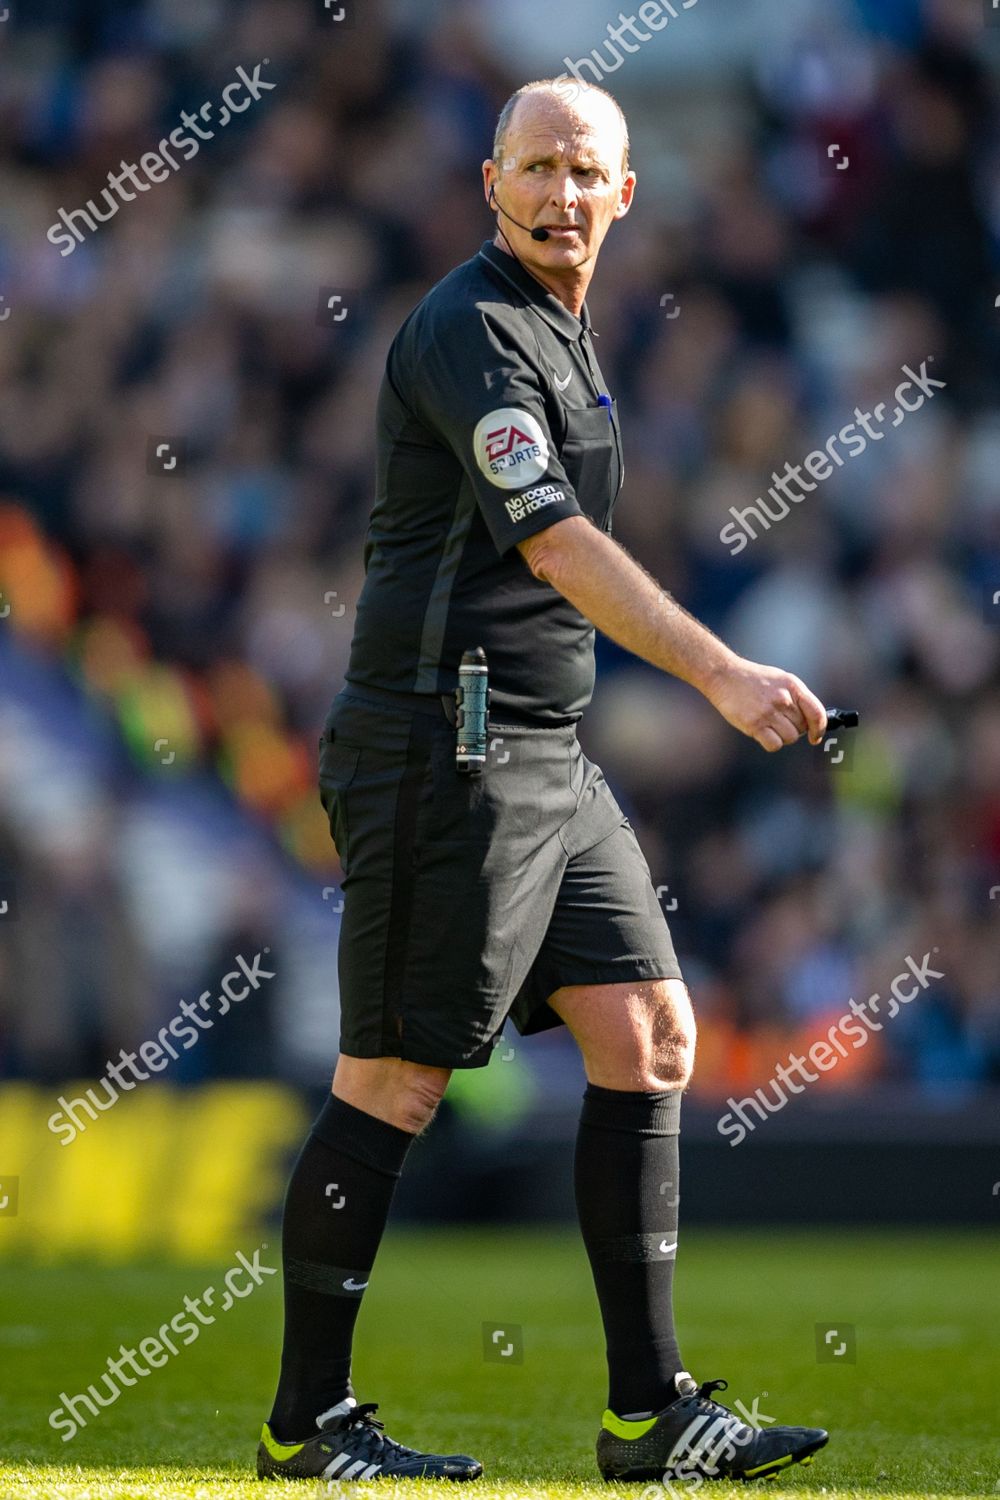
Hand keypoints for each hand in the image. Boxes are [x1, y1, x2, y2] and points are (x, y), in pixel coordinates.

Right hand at [702, 657, 827, 751]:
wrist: (724, 675)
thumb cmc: (753, 679)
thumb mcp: (780, 680)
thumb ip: (797, 698)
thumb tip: (811, 722)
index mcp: (793, 686)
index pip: (817, 713)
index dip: (819, 729)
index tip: (815, 737)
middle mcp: (783, 699)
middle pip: (802, 728)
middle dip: (793, 729)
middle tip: (778, 721)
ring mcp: (768, 712)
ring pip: (790, 738)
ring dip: (782, 737)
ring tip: (769, 725)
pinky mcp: (754, 724)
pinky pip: (774, 745)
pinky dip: (771, 743)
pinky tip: (762, 733)